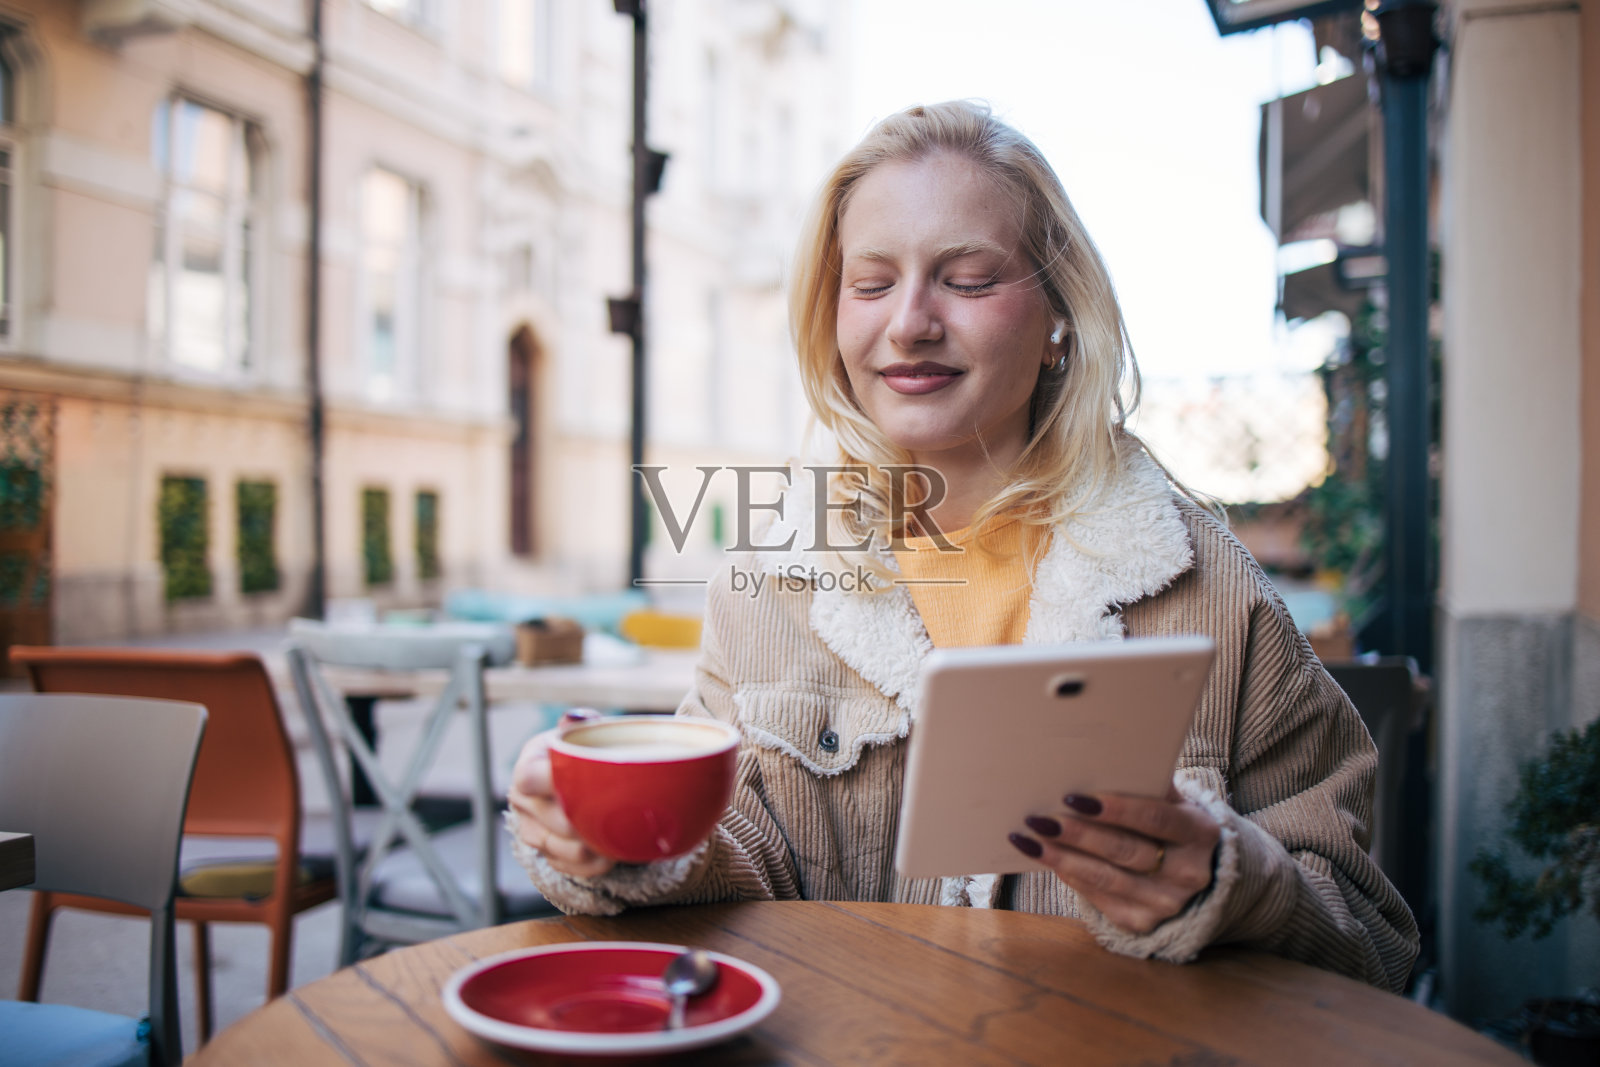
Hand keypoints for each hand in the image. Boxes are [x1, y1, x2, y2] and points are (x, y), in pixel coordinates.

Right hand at [507, 721, 617, 879]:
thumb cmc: (588, 754)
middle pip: (551, 819)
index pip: (529, 777)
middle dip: (582, 822)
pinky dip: (590, 865)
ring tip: (615, 839)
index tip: (576, 785)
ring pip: (557, 848)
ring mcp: (530, 829)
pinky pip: (565, 867)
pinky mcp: (544, 853)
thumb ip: (583, 724)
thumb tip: (577, 717)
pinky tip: (610, 855)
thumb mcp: (585, 733)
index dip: (550, 783)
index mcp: (530, 763)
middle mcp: (523, 798)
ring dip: (589, 848)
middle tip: (612, 818)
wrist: (585, 781)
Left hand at [1007, 784, 1219, 933]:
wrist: (1195, 874)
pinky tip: (1046, 857)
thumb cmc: (1171, 825)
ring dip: (1062, 857)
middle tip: (1040, 818)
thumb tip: (1099, 764)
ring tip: (1029, 838)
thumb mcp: (1173, 802)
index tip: (1075, 797)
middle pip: (1125, 851)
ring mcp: (1165, 903)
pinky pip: (1098, 896)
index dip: (1116, 809)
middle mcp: (1187, 873)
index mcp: (1199, 834)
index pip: (1155, 818)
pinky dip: (1069, 875)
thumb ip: (1147, 787)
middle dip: (1078, 834)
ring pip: (1106, 878)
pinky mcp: (1140, 921)